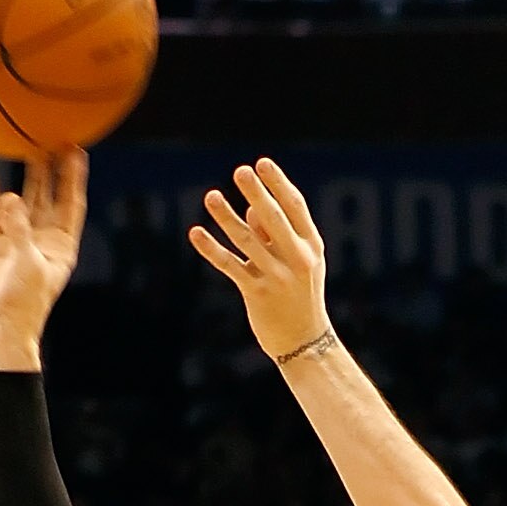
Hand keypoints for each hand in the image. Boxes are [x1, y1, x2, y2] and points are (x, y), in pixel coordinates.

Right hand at [0, 153, 87, 371]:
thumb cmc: (23, 302)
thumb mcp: (27, 262)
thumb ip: (20, 227)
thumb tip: (10, 196)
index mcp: (61, 245)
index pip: (71, 203)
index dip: (74, 176)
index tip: (76, 149)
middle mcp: (41, 239)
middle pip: (47, 196)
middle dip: (49, 169)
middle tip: (49, 138)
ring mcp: (17, 239)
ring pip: (20, 200)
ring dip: (21, 177)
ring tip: (22, 147)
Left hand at [189, 158, 330, 362]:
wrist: (304, 342)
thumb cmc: (300, 295)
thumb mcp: (297, 263)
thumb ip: (276, 236)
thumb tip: (249, 209)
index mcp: (311, 246)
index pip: (295, 208)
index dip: (278, 184)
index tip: (262, 163)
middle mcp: (296, 259)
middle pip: (273, 220)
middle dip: (257, 194)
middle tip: (241, 171)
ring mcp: (277, 277)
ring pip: (247, 241)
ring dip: (226, 217)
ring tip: (210, 196)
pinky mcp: (256, 293)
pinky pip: (230, 266)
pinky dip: (211, 249)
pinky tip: (195, 233)